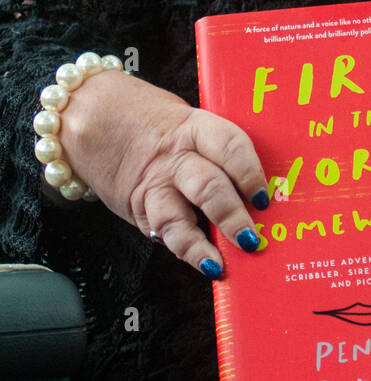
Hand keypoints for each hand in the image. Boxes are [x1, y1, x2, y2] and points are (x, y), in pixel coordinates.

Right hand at [59, 67, 267, 276]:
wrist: (97, 117)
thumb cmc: (157, 122)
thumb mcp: (190, 123)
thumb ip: (218, 150)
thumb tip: (261, 188)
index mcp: (195, 127)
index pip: (229, 146)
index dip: (250, 173)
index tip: (264, 198)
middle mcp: (175, 157)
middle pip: (208, 186)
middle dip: (232, 216)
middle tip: (252, 239)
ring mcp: (154, 185)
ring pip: (177, 218)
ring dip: (202, 244)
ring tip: (221, 263)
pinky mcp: (139, 207)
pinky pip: (163, 233)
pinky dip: (185, 251)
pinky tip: (204, 263)